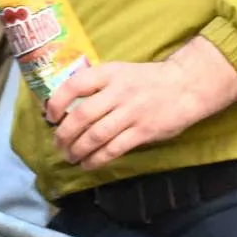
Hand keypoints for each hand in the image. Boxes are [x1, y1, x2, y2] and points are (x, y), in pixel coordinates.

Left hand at [47, 36, 236, 168]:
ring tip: (70, 157)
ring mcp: (131, 112)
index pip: (75, 85)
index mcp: (109, 74)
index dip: (58, 102)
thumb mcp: (120, 72)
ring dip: (78, 150)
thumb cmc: (148, 80)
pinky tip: (88, 164)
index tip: (50, 116)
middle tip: (58, 145)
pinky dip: (97, 159)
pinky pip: (114, 148)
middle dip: (64, 134)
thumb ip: (97, 85)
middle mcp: (118, 92)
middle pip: (82, 116)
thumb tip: (67, 106)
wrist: (186, 86)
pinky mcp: (143, 131)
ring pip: (96, 135)